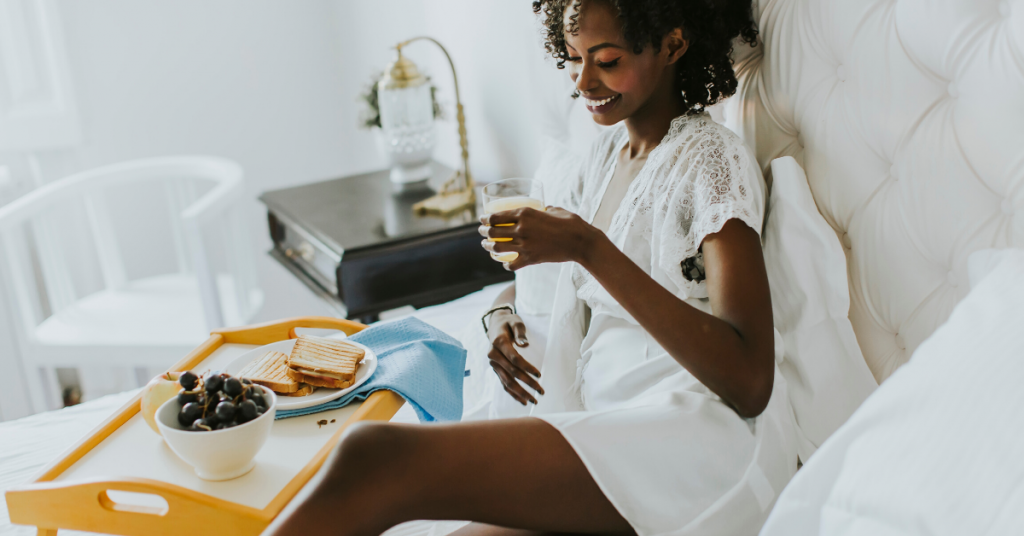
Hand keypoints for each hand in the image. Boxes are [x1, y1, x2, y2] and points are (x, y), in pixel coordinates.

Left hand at [479, 206, 596, 270]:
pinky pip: (511, 265)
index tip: (482, 219)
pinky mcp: (531, 259)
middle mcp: (521, 229)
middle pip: (493, 232)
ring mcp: (525, 245)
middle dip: (483, 232)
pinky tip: (505, 264)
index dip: (485, 218)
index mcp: (525, 213)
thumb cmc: (570, 223)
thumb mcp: (554, 210)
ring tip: (487, 246)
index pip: (495, 216)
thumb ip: (544, 209)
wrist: (581, 241)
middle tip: (482, 232)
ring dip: (489, 247)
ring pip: (497, 248)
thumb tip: (542, 209)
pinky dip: (506, 265)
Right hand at [486, 309, 543, 404]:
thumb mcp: (516, 321)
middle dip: (527, 383)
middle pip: (512, 373)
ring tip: (533, 401)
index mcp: (498, 343)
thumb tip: (525, 345)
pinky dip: (513, 393)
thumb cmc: (509, 323)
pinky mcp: (496, 369)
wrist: (495, 325)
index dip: (527, 368)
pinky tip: (523, 401)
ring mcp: (493, 364)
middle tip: (542, 391)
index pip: (514, 359)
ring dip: (520, 393)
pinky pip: (503, 383)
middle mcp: (493, 355)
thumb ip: (520, 332)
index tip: (540, 374)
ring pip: (506, 381)